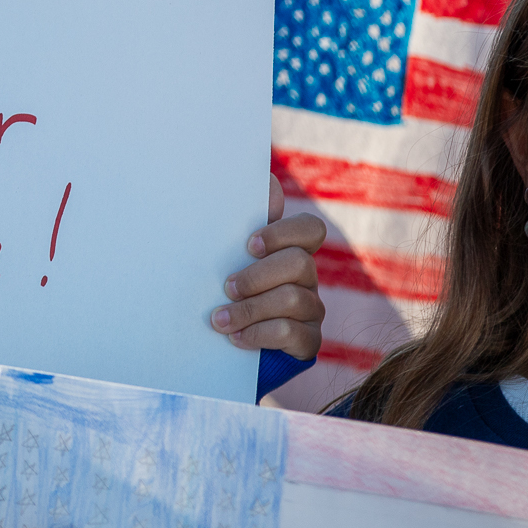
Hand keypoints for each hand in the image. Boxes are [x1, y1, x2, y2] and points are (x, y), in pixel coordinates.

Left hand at [211, 173, 326, 359]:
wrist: (217, 348)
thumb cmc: (220, 293)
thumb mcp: (223, 258)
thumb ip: (237, 225)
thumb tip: (263, 179)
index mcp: (289, 252)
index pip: (310, 229)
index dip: (283, 233)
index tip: (248, 245)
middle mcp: (306, 279)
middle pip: (301, 263)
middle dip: (258, 276)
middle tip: (226, 287)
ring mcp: (311, 310)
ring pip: (294, 299)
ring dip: (250, 309)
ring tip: (219, 320)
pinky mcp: (308, 342)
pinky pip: (292, 333)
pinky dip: (259, 334)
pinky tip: (236, 338)